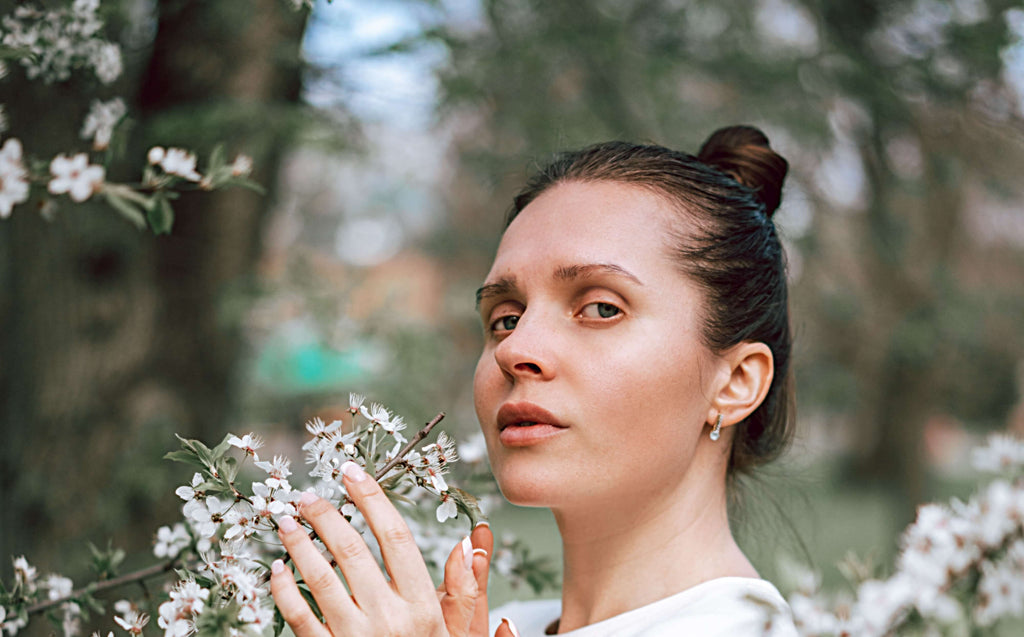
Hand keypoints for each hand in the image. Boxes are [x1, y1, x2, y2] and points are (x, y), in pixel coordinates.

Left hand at [270, 460, 492, 635]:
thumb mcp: (464, 635)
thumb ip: (467, 590)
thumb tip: (470, 543)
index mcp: (423, 607)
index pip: (396, 537)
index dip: (372, 498)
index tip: (353, 472)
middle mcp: (389, 620)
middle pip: (352, 551)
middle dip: (326, 515)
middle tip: (308, 494)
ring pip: (319, 580)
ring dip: (298, 545)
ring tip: (286, 521)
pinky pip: (298, 620)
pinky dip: (283, 591)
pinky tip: (277, 570)